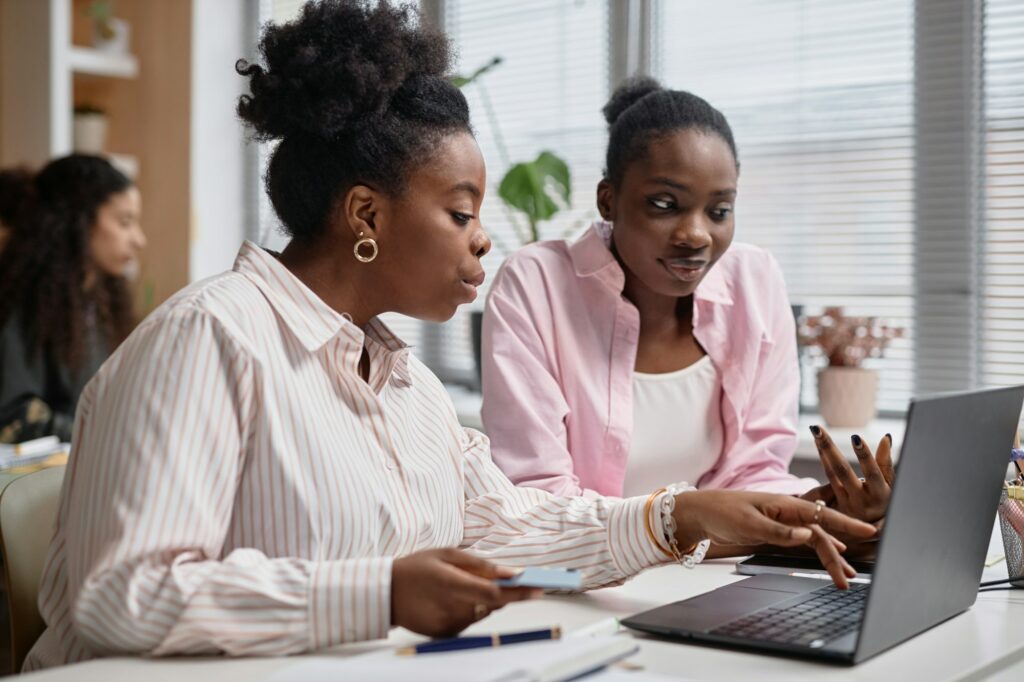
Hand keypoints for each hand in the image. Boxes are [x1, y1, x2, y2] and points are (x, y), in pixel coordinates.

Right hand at [391, 548, 540, 636]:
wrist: (384, 593)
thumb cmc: (416, 567)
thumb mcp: (445, 555)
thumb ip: (479, 564)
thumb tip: (510, 573)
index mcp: (451, 584)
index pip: (493, 593)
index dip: (519, 592)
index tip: (539, 588)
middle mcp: (451, 609)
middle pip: (492, 605)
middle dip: (506, 594)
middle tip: (521, 583)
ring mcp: (448, 625)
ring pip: (483, 613)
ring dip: (486, 600)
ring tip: (467, 585)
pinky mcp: (445, 635)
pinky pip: (470, 621)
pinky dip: (471, 609)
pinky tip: (454, 598)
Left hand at [673, 490, 876, 588]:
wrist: (702, 512)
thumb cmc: (723, 512)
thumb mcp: (749, 523)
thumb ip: (779, 531)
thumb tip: (809, 535)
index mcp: (785, 505)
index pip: (822, 515)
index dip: (846, 524)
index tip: (869, 531)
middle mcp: (789, 512)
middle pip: (821, 533)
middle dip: (837, 556)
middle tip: (849, 578)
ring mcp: (784, 521)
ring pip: (815, 539)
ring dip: (830, 557)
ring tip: (846, 577)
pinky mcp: (777, 530)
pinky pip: (804, 541)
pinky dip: (818, 551)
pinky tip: (832, 558)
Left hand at [802, 426, 894, 523]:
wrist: (872, 532)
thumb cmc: (886, 501)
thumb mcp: (890, 485)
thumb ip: (886, 463)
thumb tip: (886, 437)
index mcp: (882, 494)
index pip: (872, 473)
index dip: (865, 456)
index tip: (855, 437)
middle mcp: (863, 500)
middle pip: (843, 471)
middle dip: (830, 448)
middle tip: (818, 429)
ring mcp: (847, 503)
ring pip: (833, 472)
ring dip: (824, 450)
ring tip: (816, 430)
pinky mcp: (836, 505)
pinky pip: (829, 478)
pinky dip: (825, 460)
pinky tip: (820, 444)